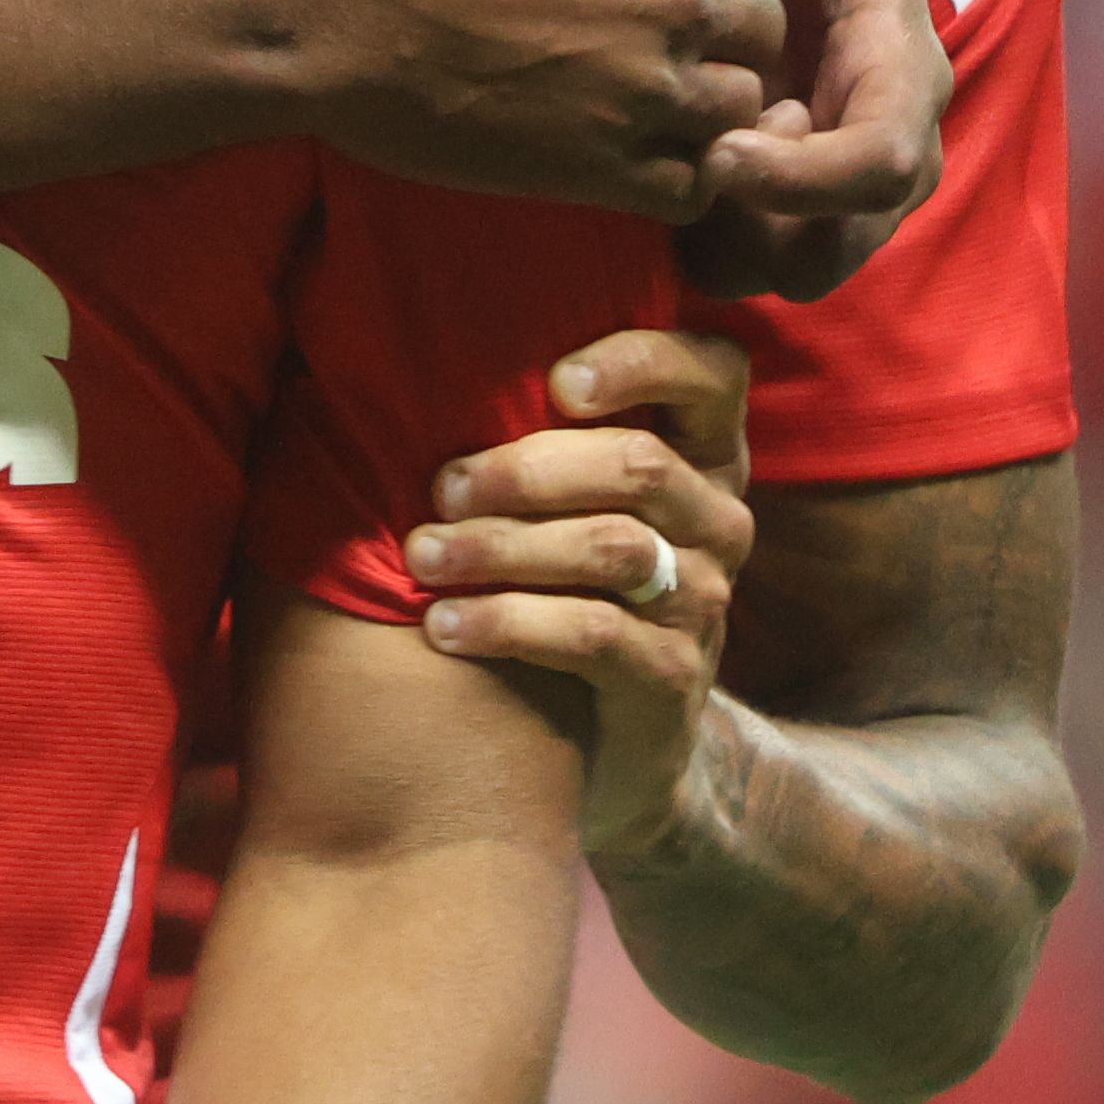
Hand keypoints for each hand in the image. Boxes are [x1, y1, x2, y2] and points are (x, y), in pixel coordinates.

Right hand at [267, 0, 791, 216]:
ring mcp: (642, 93)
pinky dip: (676, 167)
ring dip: (701, 89)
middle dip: (717, 10)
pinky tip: (621, 140)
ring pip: (737, 100)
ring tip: (635, 78)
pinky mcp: (599, 169)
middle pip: (762, 17)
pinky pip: (696, 184)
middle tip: (642, 8)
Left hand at [411, 328, 752, 861]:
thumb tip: (387, 364)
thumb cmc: (556, 582)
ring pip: (611, 549)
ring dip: (502, 547)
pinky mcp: (672, 676)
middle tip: (440, 489)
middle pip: (637, 464)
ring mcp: (701, 600)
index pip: (712, 371)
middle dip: (524, 470)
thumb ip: (521, 432)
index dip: (643, 362)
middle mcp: (716, 519)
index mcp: (697, 453)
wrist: (614, 742)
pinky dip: (509, 623)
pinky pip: (594, 636)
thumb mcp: (556, 501)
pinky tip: (442, 628)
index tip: (554, 380)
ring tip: (421, 557)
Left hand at [683, 0, 948, 299]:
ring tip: (669, 153)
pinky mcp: (768, 183)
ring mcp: (819, 170)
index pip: (881, 164)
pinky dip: (693, 228)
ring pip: (779, 265)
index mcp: (898, 72)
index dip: (808, 178)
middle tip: (687, 162)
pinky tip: (649, 156)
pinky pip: (734, 248)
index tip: (722, 150)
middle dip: (762, 230)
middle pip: (834, 249)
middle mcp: (872, 138)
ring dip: (722, 236)